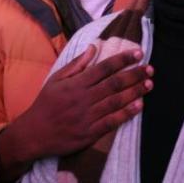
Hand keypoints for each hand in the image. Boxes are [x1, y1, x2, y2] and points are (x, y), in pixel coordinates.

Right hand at [0, 45, 152, 182]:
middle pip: (114, 84)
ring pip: (116, 102)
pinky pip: (112, 122)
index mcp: (75, 84)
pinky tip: (139, 106)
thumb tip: (94, 48)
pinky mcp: (89, 133)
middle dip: (134, 74)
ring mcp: (86, 117)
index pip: (104, 68)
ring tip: (149, 84)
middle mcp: (82, 99)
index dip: (123, 59)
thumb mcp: (56, 80)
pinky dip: (126, 113)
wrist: (33, 134)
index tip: (138, 53)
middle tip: (150, 68)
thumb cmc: (45, 104)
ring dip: (135, 92)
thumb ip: (76, 64)